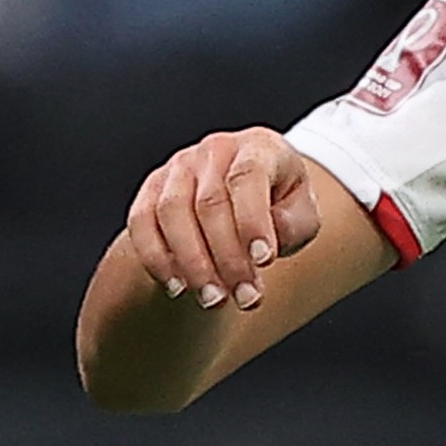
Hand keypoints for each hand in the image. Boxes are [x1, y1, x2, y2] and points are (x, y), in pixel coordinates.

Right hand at [126, 128, 321, 312]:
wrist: (248, 196)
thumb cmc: (280, 205)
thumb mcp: (303, 213)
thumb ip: (294, 225)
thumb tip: (267, 241)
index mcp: (258, 146)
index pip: (249, 176)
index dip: (253, 221)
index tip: (264, 261)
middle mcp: (215, 150)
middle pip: (210, 202)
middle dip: (227, 257)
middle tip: (244, 297)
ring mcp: (179, 167)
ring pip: (172, 213)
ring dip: (192, 263)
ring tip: (213, 299)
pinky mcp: (152, 189)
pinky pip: (142, 222)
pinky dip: (156, 257)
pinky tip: (178, 287)